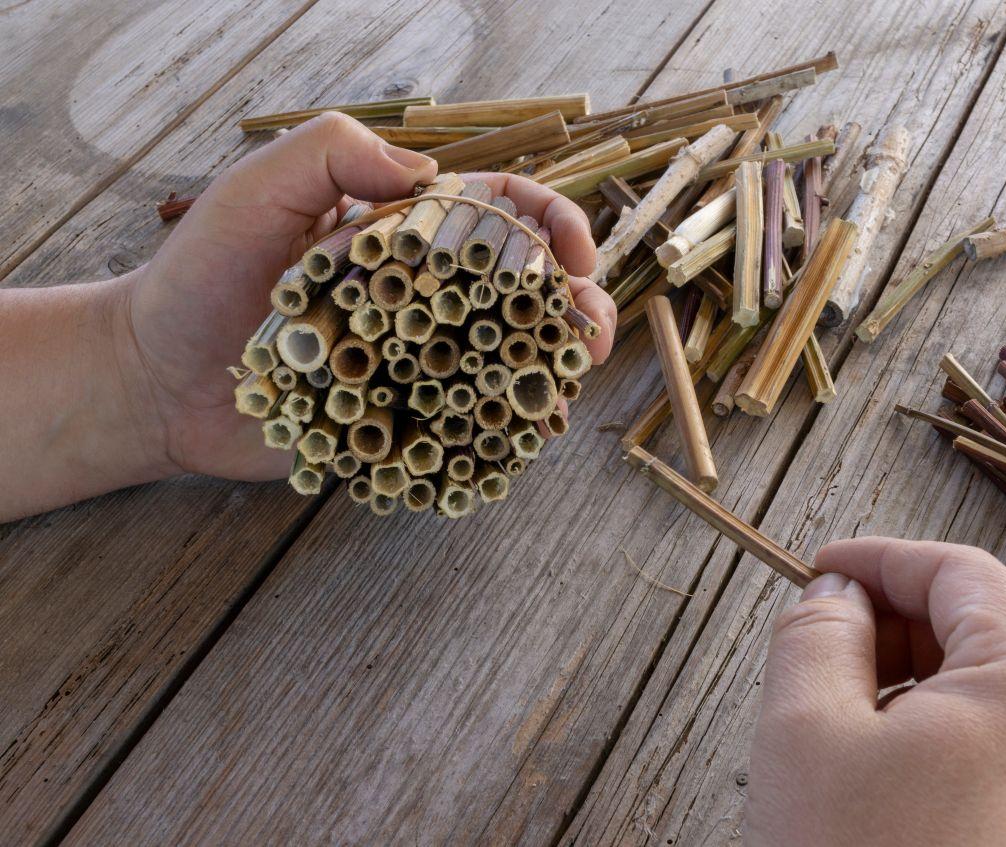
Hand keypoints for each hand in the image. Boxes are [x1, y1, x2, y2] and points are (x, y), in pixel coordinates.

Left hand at [120, 113, 614, 480]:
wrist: (153, 379)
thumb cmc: (197, 278)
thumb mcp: (254, 191)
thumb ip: (332, 155)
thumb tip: (430, 173)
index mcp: (405, 231)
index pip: (500, 212)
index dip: (551, 224)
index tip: (574, 256)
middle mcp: (424, 293)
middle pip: (525, 288)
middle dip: (576, 304)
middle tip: (590, 332)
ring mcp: (419, 357)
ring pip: (510, 356)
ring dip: (556, 366)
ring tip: (570, 382)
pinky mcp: (403, 417)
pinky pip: (472, 420)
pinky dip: (510, 425)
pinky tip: (532, 430)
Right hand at [745, 537, 1005, 845]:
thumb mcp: (807, 737)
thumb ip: (814, 636)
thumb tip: (834, 594)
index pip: (958, 572)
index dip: (879, 558)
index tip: (821, 568)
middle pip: (989, 633)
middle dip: (897, 629)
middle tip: (821, 653)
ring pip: (1003, 702)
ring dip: (920, 693)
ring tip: (848, 735)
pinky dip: (954, 749)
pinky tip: (892, 791)